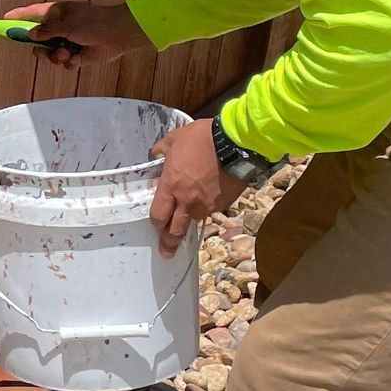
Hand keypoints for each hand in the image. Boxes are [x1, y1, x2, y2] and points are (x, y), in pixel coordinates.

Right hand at [0, 0, 144, 69]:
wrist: (117, 36)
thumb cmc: (94, 22)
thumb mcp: (66, 23)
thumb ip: (47, 30)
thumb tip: (31, 35)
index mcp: (55, 13)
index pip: (30, 14)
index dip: (16, 17)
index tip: (3, 20)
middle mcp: (58, 27)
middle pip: (36, 39)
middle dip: (38, 47)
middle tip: (39, 49)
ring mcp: (66, 42)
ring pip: (48, 54)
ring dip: (55, 56)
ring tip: (66, 53)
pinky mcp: (75, 56)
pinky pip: (62, 63)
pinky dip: (68, 62)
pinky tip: (77, 58)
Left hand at [149, 116, 242, 256]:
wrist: (235, 143)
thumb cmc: (201, 139)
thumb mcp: (174, 139)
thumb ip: (160, 150)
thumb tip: (155, 154)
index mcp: (171, 186)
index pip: (158, 215)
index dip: (156, 221)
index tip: (156, 223)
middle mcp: (188, 201)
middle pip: (175, 230)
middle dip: (169, 242)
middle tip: (166, 252)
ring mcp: (207, 205)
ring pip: (195, 219)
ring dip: (191, 218)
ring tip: (192, 213)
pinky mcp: (224, 204)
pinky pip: (212, 209)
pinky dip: (209, 206)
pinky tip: (211, 196)